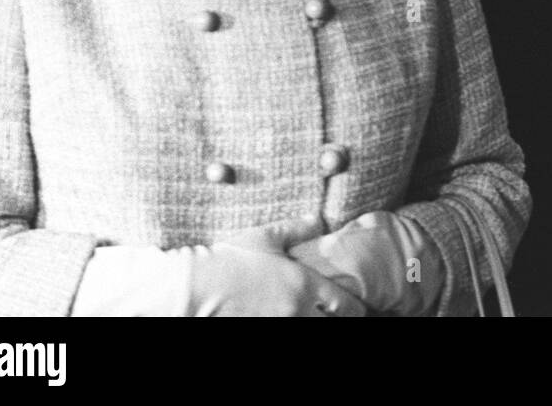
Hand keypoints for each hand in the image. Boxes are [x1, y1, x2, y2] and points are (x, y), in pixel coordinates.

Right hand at [189, 214, 365, 316]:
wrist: (195, 288)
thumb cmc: (230, 259)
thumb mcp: (266, 237)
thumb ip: (297, 229)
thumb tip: (319, 219)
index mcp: (304, 286)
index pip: (345, 305)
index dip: (355, 308)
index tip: (357, 307)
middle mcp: (297, 311)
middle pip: (330, 324)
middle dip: (334, 318)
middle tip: (333, 312)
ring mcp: (279, 326)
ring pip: (309, 328)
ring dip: (312, 320)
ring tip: (308, 313)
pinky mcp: (261, 332)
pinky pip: (283, 331)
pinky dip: (289, 324)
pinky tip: (283, 316)